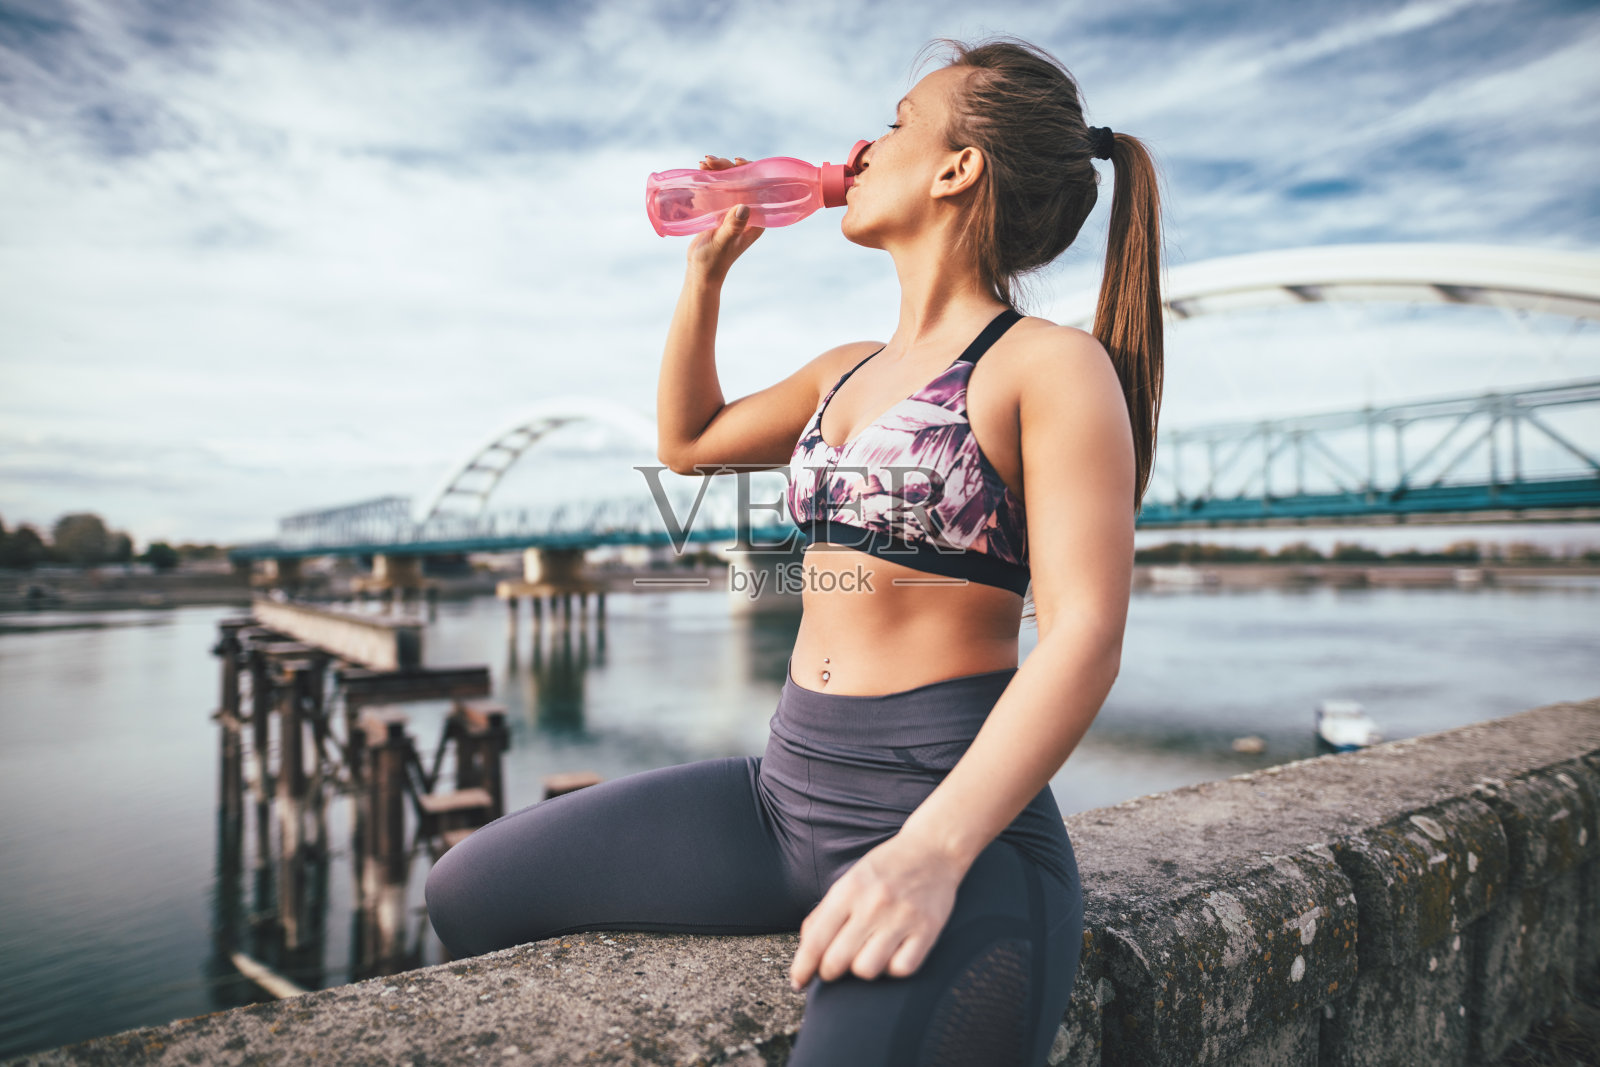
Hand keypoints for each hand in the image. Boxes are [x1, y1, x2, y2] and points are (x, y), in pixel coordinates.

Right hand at [686, 155, 763, 281]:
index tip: (735, 162)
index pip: (759, 188)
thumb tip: (744, 207)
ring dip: (718, 171)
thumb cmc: (713, 261)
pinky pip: (719, 190)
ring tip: (702, 164)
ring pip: (730, 183)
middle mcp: (749, 214)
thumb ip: (733, 226)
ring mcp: (734, 212)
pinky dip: (710, 179)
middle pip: (743, 181)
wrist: (700, 272)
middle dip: (728, 167)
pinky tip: (700, 172)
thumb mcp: (723, 242)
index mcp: (757, 220)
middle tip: (709, 162)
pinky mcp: (720, 212)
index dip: (750, 170)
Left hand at [788, 830, 966, 989]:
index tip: (798, 982)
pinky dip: (892, 969)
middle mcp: (874, 904)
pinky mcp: (927, 930)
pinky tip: (891, 956)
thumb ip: (824, 913)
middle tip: (832, 970)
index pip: (816, 941)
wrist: (934, 849)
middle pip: (837, 961)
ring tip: (865, 956)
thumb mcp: (849, 880)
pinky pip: (901, 969)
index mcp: (849, 890)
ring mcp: (902, 918)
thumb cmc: (886, 868)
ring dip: (861, 970)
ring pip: (867, 970)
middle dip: (828, 973)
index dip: (802, 968)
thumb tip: (806, 950)